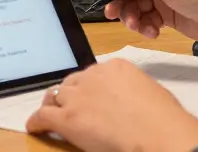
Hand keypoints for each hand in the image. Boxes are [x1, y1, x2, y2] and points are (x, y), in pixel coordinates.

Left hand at [26, 59, 197, 151]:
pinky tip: (35, 128)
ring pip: (55, 96)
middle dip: (70, 93)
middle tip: (70, 106)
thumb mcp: (149, 91)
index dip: (88, 86)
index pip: (93, 73)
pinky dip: (36, 122)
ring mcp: (78, 96)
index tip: (89, 95)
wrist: (156, 132)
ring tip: (49, 113)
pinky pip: (42, 116)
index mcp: (115, 66)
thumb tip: (129, 101)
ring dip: (53, 105)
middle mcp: (93, 76)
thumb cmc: (162, 117)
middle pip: (72, 82)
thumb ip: (131, 90)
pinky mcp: (67, 118)